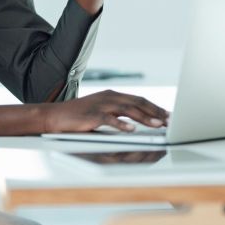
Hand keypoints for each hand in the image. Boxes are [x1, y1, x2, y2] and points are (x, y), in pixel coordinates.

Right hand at [42, 90, 169, 133]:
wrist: (55, 115)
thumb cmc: (79, 115)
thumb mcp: (101, 109)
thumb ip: (118, 112)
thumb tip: (137, 121)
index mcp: (112, 95)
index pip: (139, 99)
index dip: (155, 107)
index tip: (168, 115)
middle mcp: (109, 97)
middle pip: (137, 102)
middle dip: (155, 112)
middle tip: (169, 120)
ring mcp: (101, 105)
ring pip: (127, 109)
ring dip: (144, 117)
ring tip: (157, 125)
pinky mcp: (92, 115)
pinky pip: (110, 119)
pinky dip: (122, 124)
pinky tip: (132, 130)